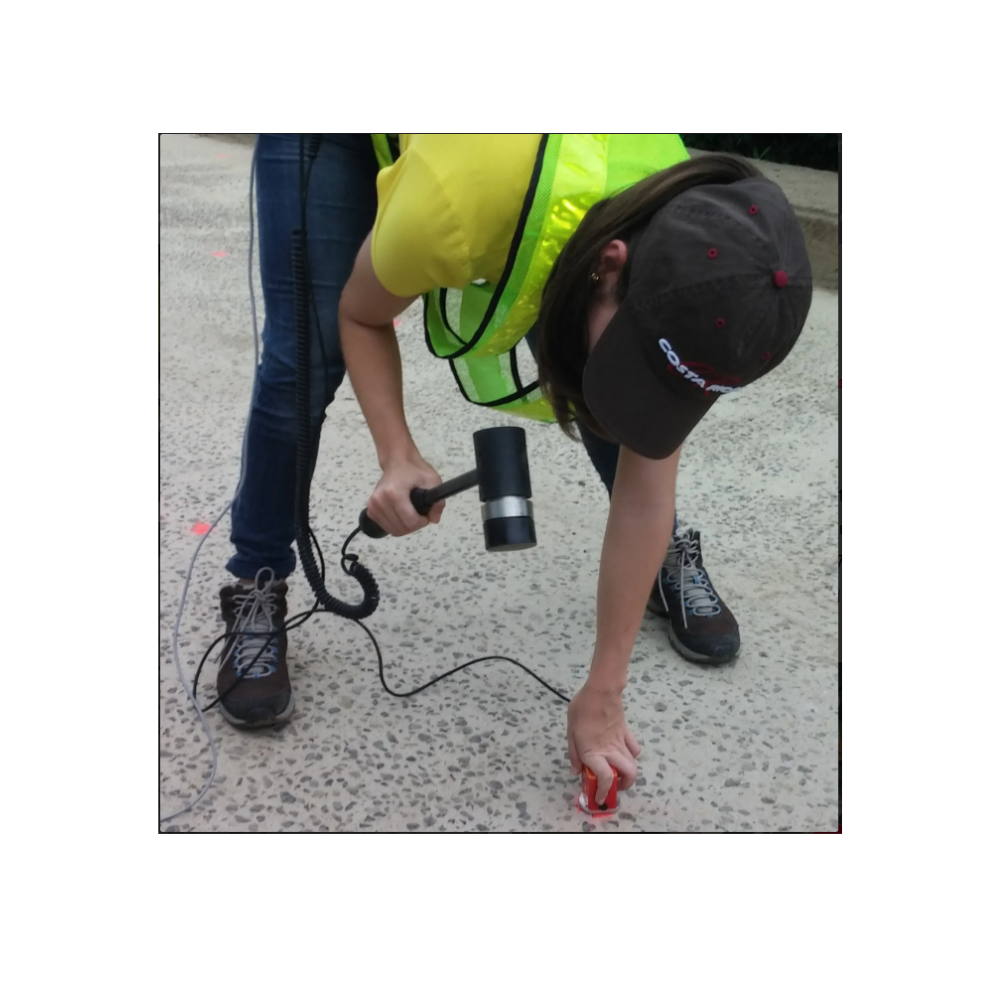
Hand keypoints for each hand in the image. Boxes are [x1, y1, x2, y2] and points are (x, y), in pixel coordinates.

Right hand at [367, 454, 444, 536]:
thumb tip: (434, 520)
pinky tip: (401, 515)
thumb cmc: (415, 470)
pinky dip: (396, 525)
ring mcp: (373, 506)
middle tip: (420, 514)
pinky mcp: (370, 509)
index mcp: (394, 493)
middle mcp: (380, 501)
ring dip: (406, 527)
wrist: (397, 461)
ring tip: (411, 513)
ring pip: (393, 531)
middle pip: (401, 529)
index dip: (422, 522)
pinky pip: (385, 527)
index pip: (410, 522)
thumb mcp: (433, 481)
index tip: (426, 514)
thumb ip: (438, 502)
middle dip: (415, 525)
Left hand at [567, 681, 640, 803]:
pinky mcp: (627, 733)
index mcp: (594, 752)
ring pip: (634, 764)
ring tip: (616, 773)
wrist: (601, 690)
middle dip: (623, 786)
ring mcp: (621, 742)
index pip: (605, 778)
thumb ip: (574, 753)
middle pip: (628, 775)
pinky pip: (635, 749)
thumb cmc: (582, 709)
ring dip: (627, 773)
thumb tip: (577, 771)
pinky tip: (621, 753)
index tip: (599, 798)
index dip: (603, 792)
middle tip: (612, 787)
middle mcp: (611, 750)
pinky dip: (631, 756)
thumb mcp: (570, 731)